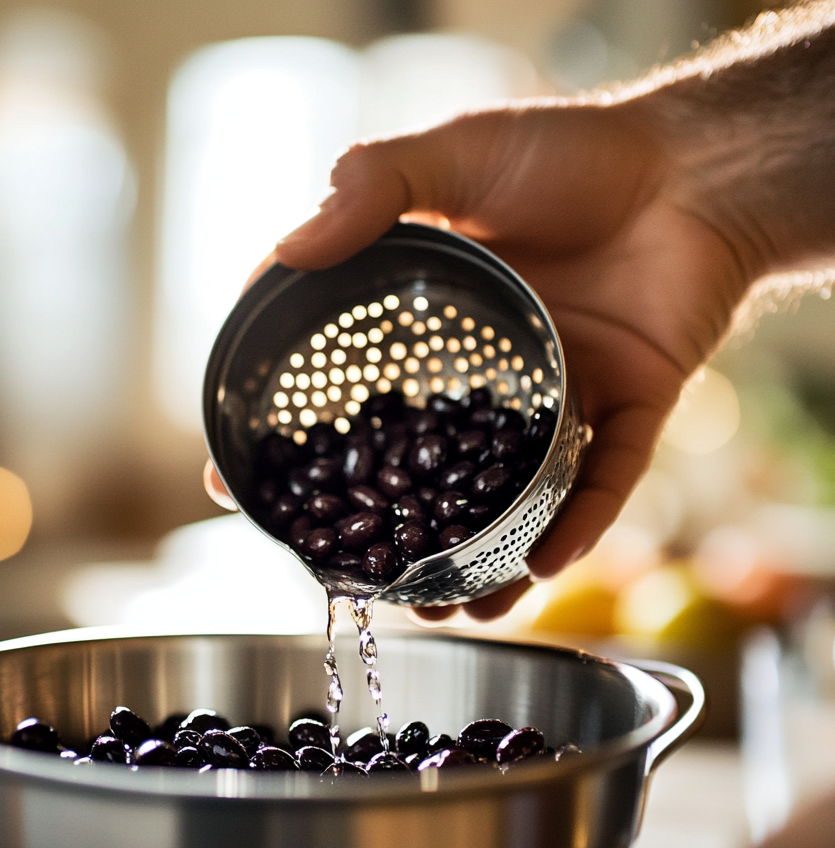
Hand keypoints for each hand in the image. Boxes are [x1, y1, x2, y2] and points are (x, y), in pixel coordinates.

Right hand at [271, 101, 751, 620]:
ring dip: (482, 560)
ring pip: (512, 501)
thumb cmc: (571, 153)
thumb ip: (372, 190)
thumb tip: (288, 251)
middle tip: (363, 580)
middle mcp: (490, 379)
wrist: (696, 164)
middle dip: (395, 533)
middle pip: (428, 474)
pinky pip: (605, 485)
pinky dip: (578, 528)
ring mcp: (560, 402)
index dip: (297, 446)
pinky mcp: (630, 413)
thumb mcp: (454, 156)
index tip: (240, 490)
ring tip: (448, 605)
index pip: (352, 400)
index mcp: (438, 329)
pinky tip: (544, 565)